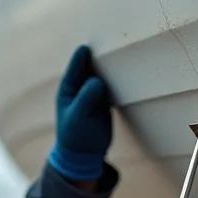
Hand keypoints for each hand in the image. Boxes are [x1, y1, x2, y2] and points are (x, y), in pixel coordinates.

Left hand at [47, 45, 112, 181]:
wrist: (84, 154)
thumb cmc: (75, 135)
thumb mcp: (77, 116)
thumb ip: (86, 98)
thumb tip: (97, 80)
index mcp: (68, 89)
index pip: (75, 67)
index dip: (82, 56)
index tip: (89, 46)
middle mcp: (80, 88)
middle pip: (91, 67)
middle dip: (99, 57)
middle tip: (111, 43)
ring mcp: (93, 93)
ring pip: (102, 75)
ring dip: (110, 67)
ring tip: (123, 55)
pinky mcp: (104, 101)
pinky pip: (112, 86)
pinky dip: (118, 80)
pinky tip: (129, 74)